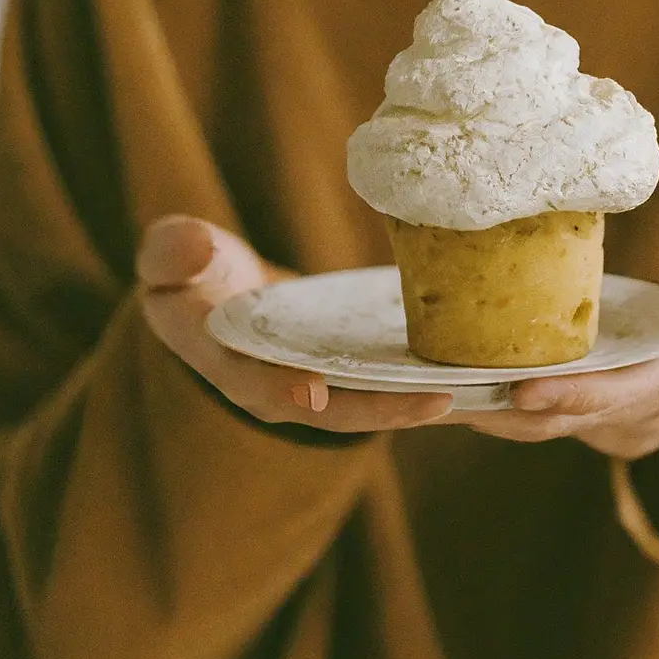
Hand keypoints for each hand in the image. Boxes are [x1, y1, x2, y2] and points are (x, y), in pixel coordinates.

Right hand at [137, 215, 451, 432]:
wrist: (224, 298)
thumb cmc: (194, 272)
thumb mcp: (172, 256)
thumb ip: (172, 253)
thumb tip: (187, 248)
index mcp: (226, 361)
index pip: (251, 382)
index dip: (278, 387)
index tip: (307, 390)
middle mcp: (277, 389)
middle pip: (332, 410)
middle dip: (382, 409)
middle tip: (435, 402)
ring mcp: (321, 389)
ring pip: (375, 406)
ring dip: (421, 406)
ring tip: (472, 394)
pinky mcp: (355, 379)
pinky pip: (396, 391)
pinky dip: (436, 390)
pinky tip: (487, 383)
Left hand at [450, 213, 658, 459]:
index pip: (621, 395)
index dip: (573, 397)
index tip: (522, 391)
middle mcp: (642, 414)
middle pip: (565, 420)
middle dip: (504, 411)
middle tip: (439, 391)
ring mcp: (617, 423)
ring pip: (544, 424)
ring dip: (489, 411)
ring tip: (426, 386)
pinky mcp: (595, 417)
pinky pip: (541, 413)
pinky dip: (499, 399)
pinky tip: (448, 372)